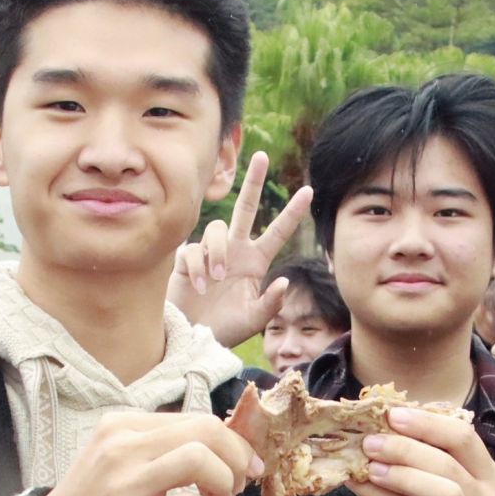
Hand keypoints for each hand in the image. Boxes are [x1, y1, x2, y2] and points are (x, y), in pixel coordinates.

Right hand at [36, 411, 260, 495]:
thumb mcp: (115, 463)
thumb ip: (157, 451)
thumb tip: (218, 452)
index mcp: (122, 427)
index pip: (196, 419)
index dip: (231, 442)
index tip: (242, 466)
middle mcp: (122, 447)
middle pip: (205, 431)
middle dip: (237, 457)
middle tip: (240, 484)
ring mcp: (125, 483)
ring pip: (200, 459)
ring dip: (225, 484)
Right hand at [166, 151, 313, 349]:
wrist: (190, 339)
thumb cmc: (223, 331)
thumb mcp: (253, 321)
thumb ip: (270, 304)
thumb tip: (283, 281)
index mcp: (255, 262)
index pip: (277, 231)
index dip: (292, 212)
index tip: (308, 190)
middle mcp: (234, 250)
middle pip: (246, 207)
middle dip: (254, 181)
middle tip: (262, 156)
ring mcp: (210, 252)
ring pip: (217, 228)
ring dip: (218, 252)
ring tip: (216, 280)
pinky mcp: (186, 258)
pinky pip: (193, 248)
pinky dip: (197, 266)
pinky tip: (198, 286)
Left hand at [348, 406, 494, 495]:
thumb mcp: (416, 475)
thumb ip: (412, 448)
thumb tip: (384, 413)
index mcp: (487, 477)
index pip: (464, 438)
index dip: (428, 423)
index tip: (391, 414)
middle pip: (451, 462)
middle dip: (407, 446)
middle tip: (371, 438)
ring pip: (442, 491)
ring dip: (402, 471)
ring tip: (369, 462)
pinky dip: (380, 494)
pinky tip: (357, 482)